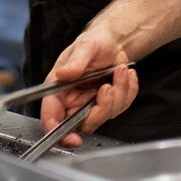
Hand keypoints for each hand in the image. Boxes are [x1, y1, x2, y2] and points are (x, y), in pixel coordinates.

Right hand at [40, 28, 138, 146]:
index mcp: (59, 89)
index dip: (58, 133)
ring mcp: (91, 103)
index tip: (73, 139)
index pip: (51, 118)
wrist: (113, 41)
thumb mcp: (85, 46)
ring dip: (118, 93)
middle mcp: (73, 100)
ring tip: (120, 69)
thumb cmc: (94, 41)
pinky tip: (126, 74)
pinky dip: (128, 90)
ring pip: (105, 115)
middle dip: (101, 108)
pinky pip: (121, 106)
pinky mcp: (108, 103)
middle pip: (83, 123)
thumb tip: (64, 74)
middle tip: (107, 87)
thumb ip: (76, 61)